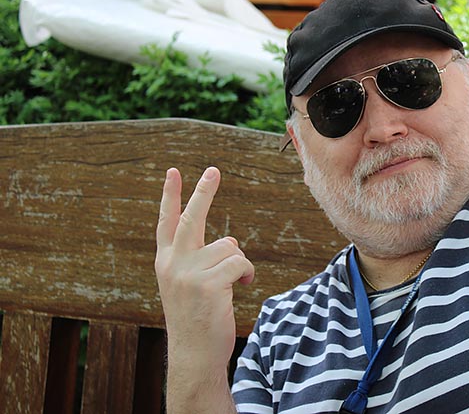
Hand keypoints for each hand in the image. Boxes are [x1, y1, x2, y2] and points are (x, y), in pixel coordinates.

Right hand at [155, 167, 254, 371]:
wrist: (194, 354)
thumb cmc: (198, 318)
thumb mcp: (192, 285)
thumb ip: (203, 259)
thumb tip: (230, 241)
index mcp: (166, 262)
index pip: (166, 222)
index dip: (170, 196)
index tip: (172, 172)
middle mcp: (173, 263)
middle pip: (192, 218)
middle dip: (204, 192)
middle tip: (213, 170)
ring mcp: (188, 273)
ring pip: (229, 246)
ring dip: (239, 263)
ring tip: (232, 285)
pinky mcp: (208, 283)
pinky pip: (240, 262)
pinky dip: (247, 274)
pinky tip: (241, 288)